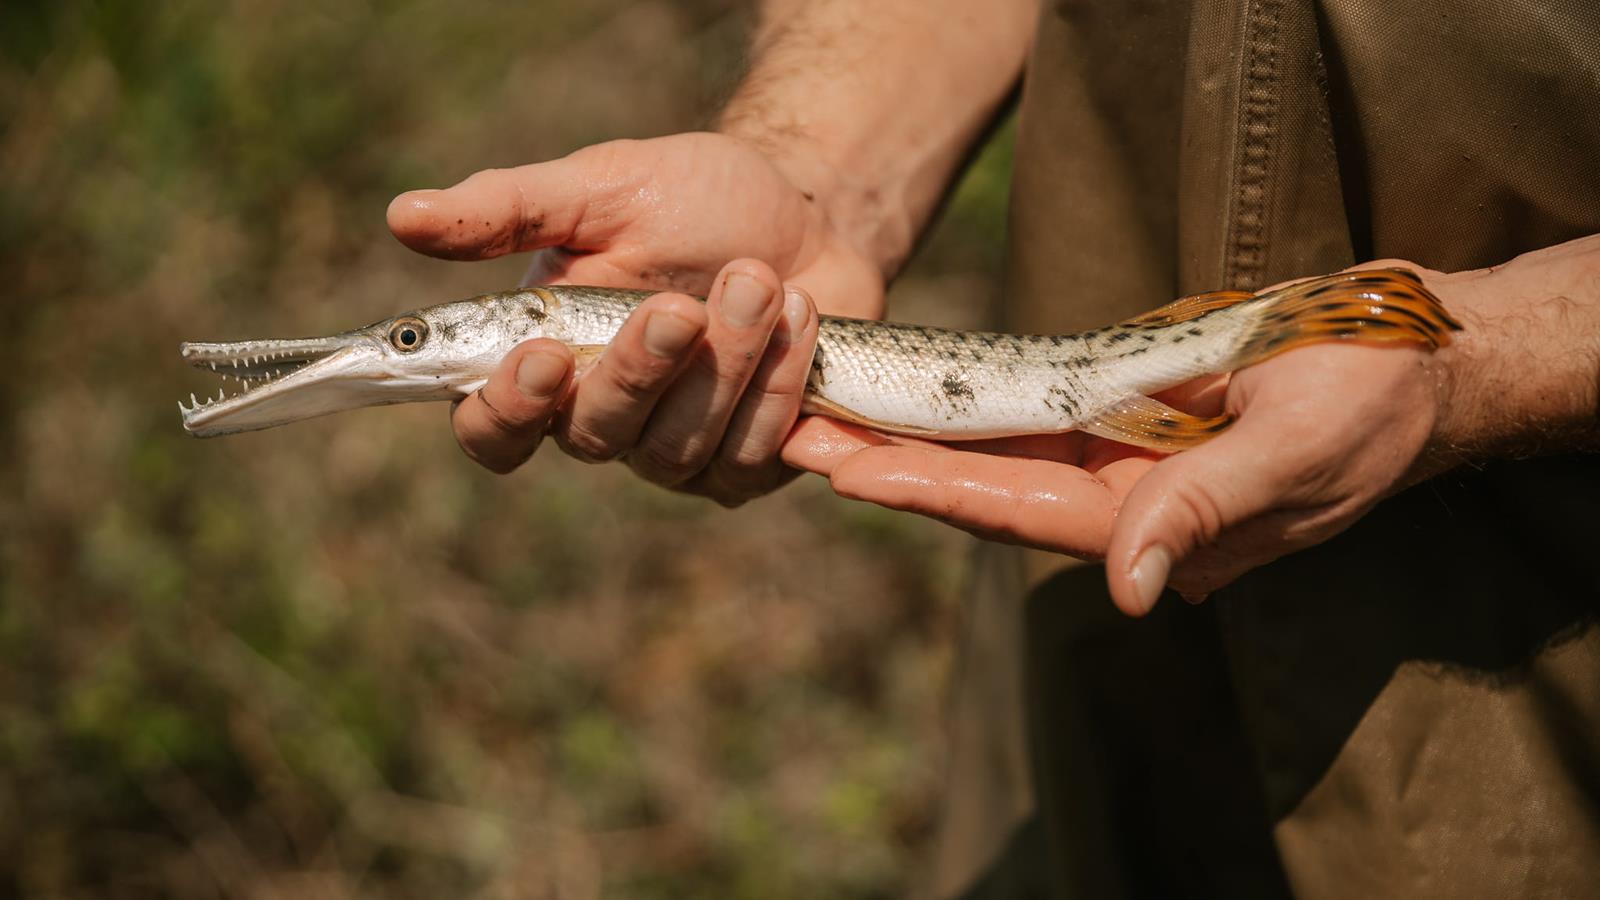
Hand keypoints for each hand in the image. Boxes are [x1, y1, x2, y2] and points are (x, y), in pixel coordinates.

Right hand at [386, 132, 883, 503]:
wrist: (806, 212)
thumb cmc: (692, 198)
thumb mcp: (602, 187)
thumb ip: (509, 209)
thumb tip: (401, 216)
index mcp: (546, 364)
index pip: (490, 430)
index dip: (506, 411)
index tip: (546, 355)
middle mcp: (602, 421)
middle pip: (592, 438)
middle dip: (637, 372)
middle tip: (676, 306)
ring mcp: (676, 453)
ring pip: (677, 450)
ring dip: (723, 365)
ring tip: (762, 280)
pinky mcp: (748, 464)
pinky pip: (750, 456)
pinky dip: (776, 385)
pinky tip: (801, 316)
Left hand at [783, 262, 1477, 615]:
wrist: (1415, 361)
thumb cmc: (1372, 407)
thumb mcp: (1298, 453)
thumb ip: (1210, 512)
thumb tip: (1135, 593)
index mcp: (1153, 524)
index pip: (1018, 514)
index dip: (929, 493)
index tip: (845, 473)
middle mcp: (1122, 502)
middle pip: (983, 487)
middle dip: (889, 462)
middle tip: (790, 432)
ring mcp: (1123, 460)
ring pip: (996, 449)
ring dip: (912, 429)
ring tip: (823, 403)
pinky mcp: (1129, 414)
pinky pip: (1033, 411)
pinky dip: (971, 401)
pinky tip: (911, 383)